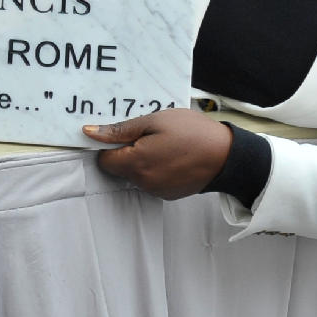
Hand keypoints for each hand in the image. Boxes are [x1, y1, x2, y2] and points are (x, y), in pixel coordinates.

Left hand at [83, 110, 234, 198]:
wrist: (228, 156)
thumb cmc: (193, 133)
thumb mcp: (154, 121)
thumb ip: (119, 130)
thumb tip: (89, 133)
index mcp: (136, 163)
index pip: (104, 160)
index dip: (109, 145)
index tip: (124, 133)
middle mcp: (143, 182)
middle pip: (119, 167)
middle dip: (127, 151)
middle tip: (149, 134)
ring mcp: (156, 191)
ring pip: (135, 174)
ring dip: (142, 160)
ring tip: (165, 144)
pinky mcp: (168, 194)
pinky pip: (151, 181)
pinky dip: (155, 169)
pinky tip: (172, 156)